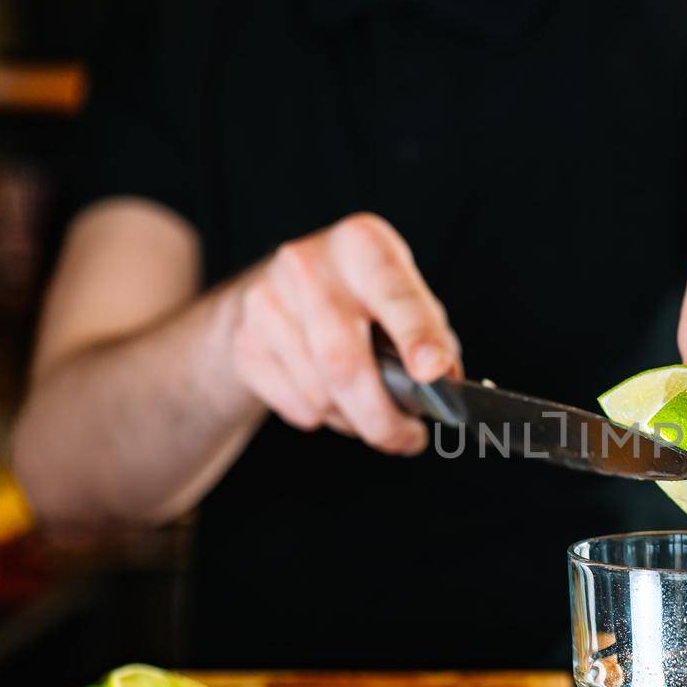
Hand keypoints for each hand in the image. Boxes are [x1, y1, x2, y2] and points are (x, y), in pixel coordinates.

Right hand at [231, 213, 459, 453]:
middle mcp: (308, 265)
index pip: (394, 294)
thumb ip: (430, 334)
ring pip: (319, 394)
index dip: (417, 336)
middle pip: (344, 361)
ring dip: (355, 420)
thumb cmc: (361, 296)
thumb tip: (443, 386)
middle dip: (382, 417)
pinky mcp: (243, 341)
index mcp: (362, 245)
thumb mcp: (403, 294)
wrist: (280, 288)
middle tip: (409, 441)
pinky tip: (332, 398)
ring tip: (370, 411)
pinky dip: (323, 418)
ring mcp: (266, 303)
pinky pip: (294, 406)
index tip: (434, 372)